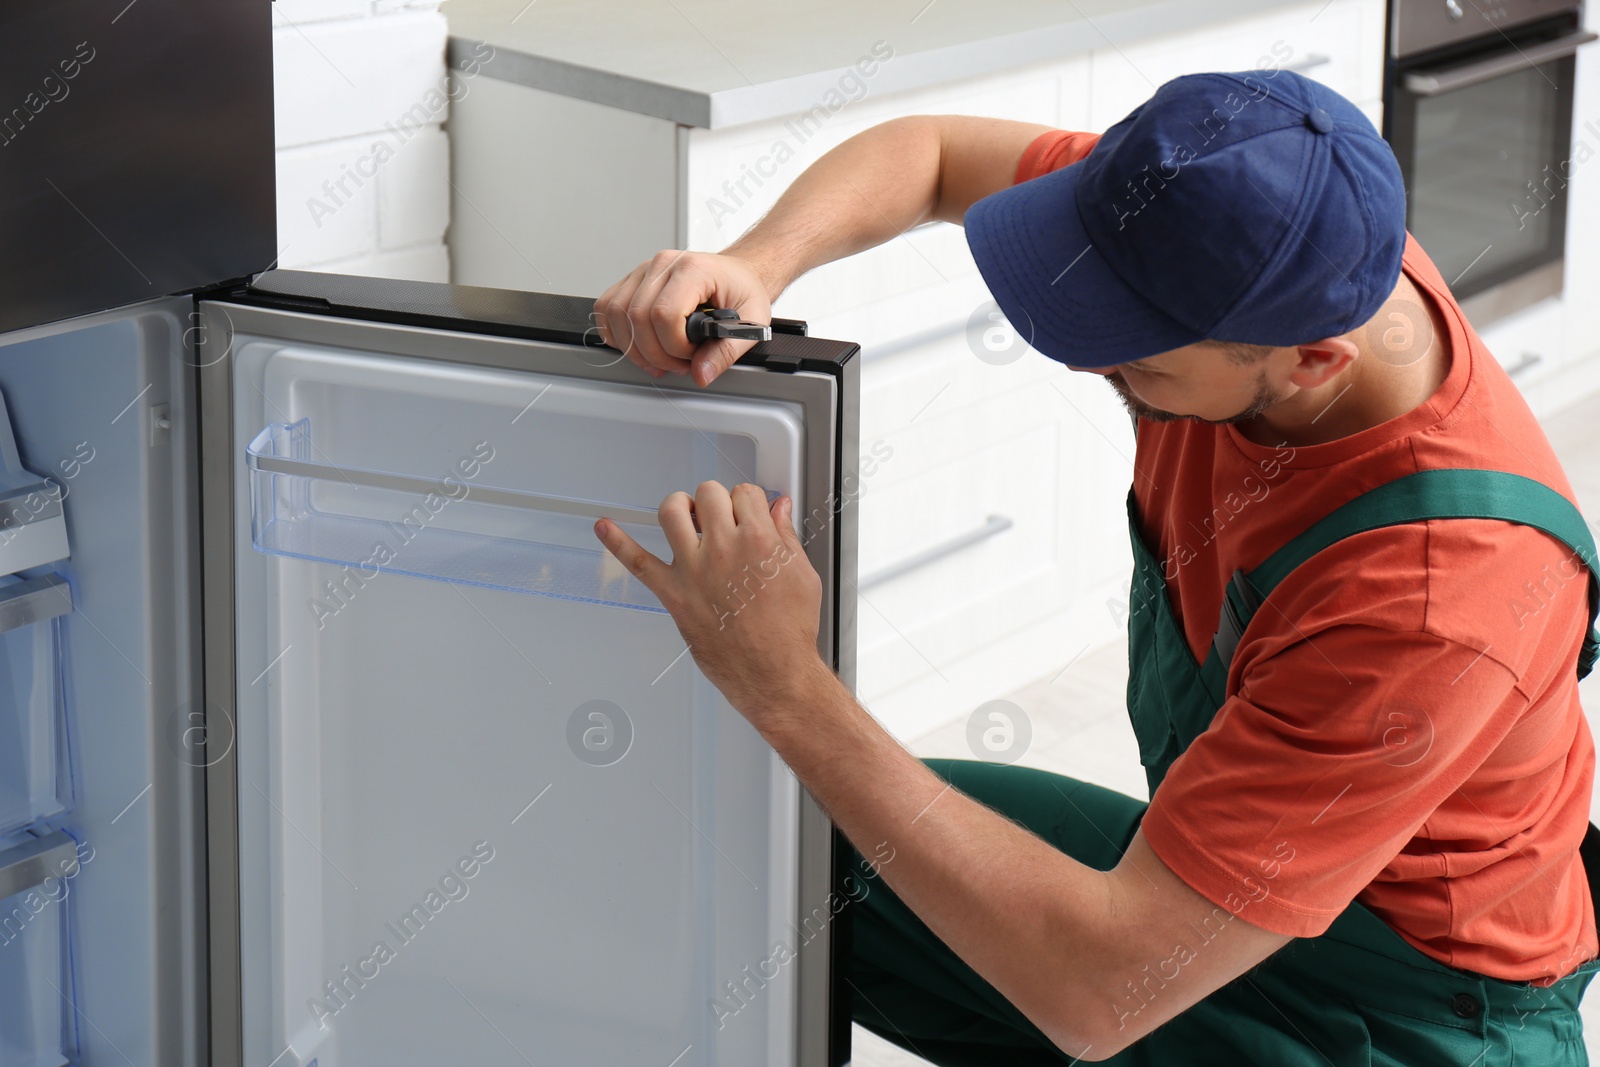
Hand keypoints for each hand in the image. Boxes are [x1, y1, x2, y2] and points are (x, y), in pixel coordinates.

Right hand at [592, 250, 773, 385]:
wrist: (740, 272)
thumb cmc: (743, 289)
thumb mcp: (751, 322)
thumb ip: (726, 352)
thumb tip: (701, 373)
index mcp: (693, 270)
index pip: (664, 313)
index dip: (674, 346)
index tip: (692, 355)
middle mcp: (664, 265)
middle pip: (636, 317)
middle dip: (656, 353)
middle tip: (679, 362)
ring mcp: (645, 271)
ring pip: (616, 313)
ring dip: (634, 347)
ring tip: (661, 357)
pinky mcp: (634, 280)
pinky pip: (608, 307)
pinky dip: (616, 333)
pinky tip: (638, 345)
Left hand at [593, 480, 827, 719]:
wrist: (773, 673)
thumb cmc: (789, 631)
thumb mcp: (801, 575)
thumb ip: (786, 535)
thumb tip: (779, 509)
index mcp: (759, 540)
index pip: (745, 493)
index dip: (747, 501)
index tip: (748, 512)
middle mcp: (723, 549)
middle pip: (708, 494)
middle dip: (716, 501)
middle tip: (721, 519)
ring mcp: (694, 570)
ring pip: (671, 512)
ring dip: (678, 506)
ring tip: (686, 516)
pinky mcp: (674, 594)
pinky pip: (638, 563)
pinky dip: (617, 542)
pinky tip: (605, 528)